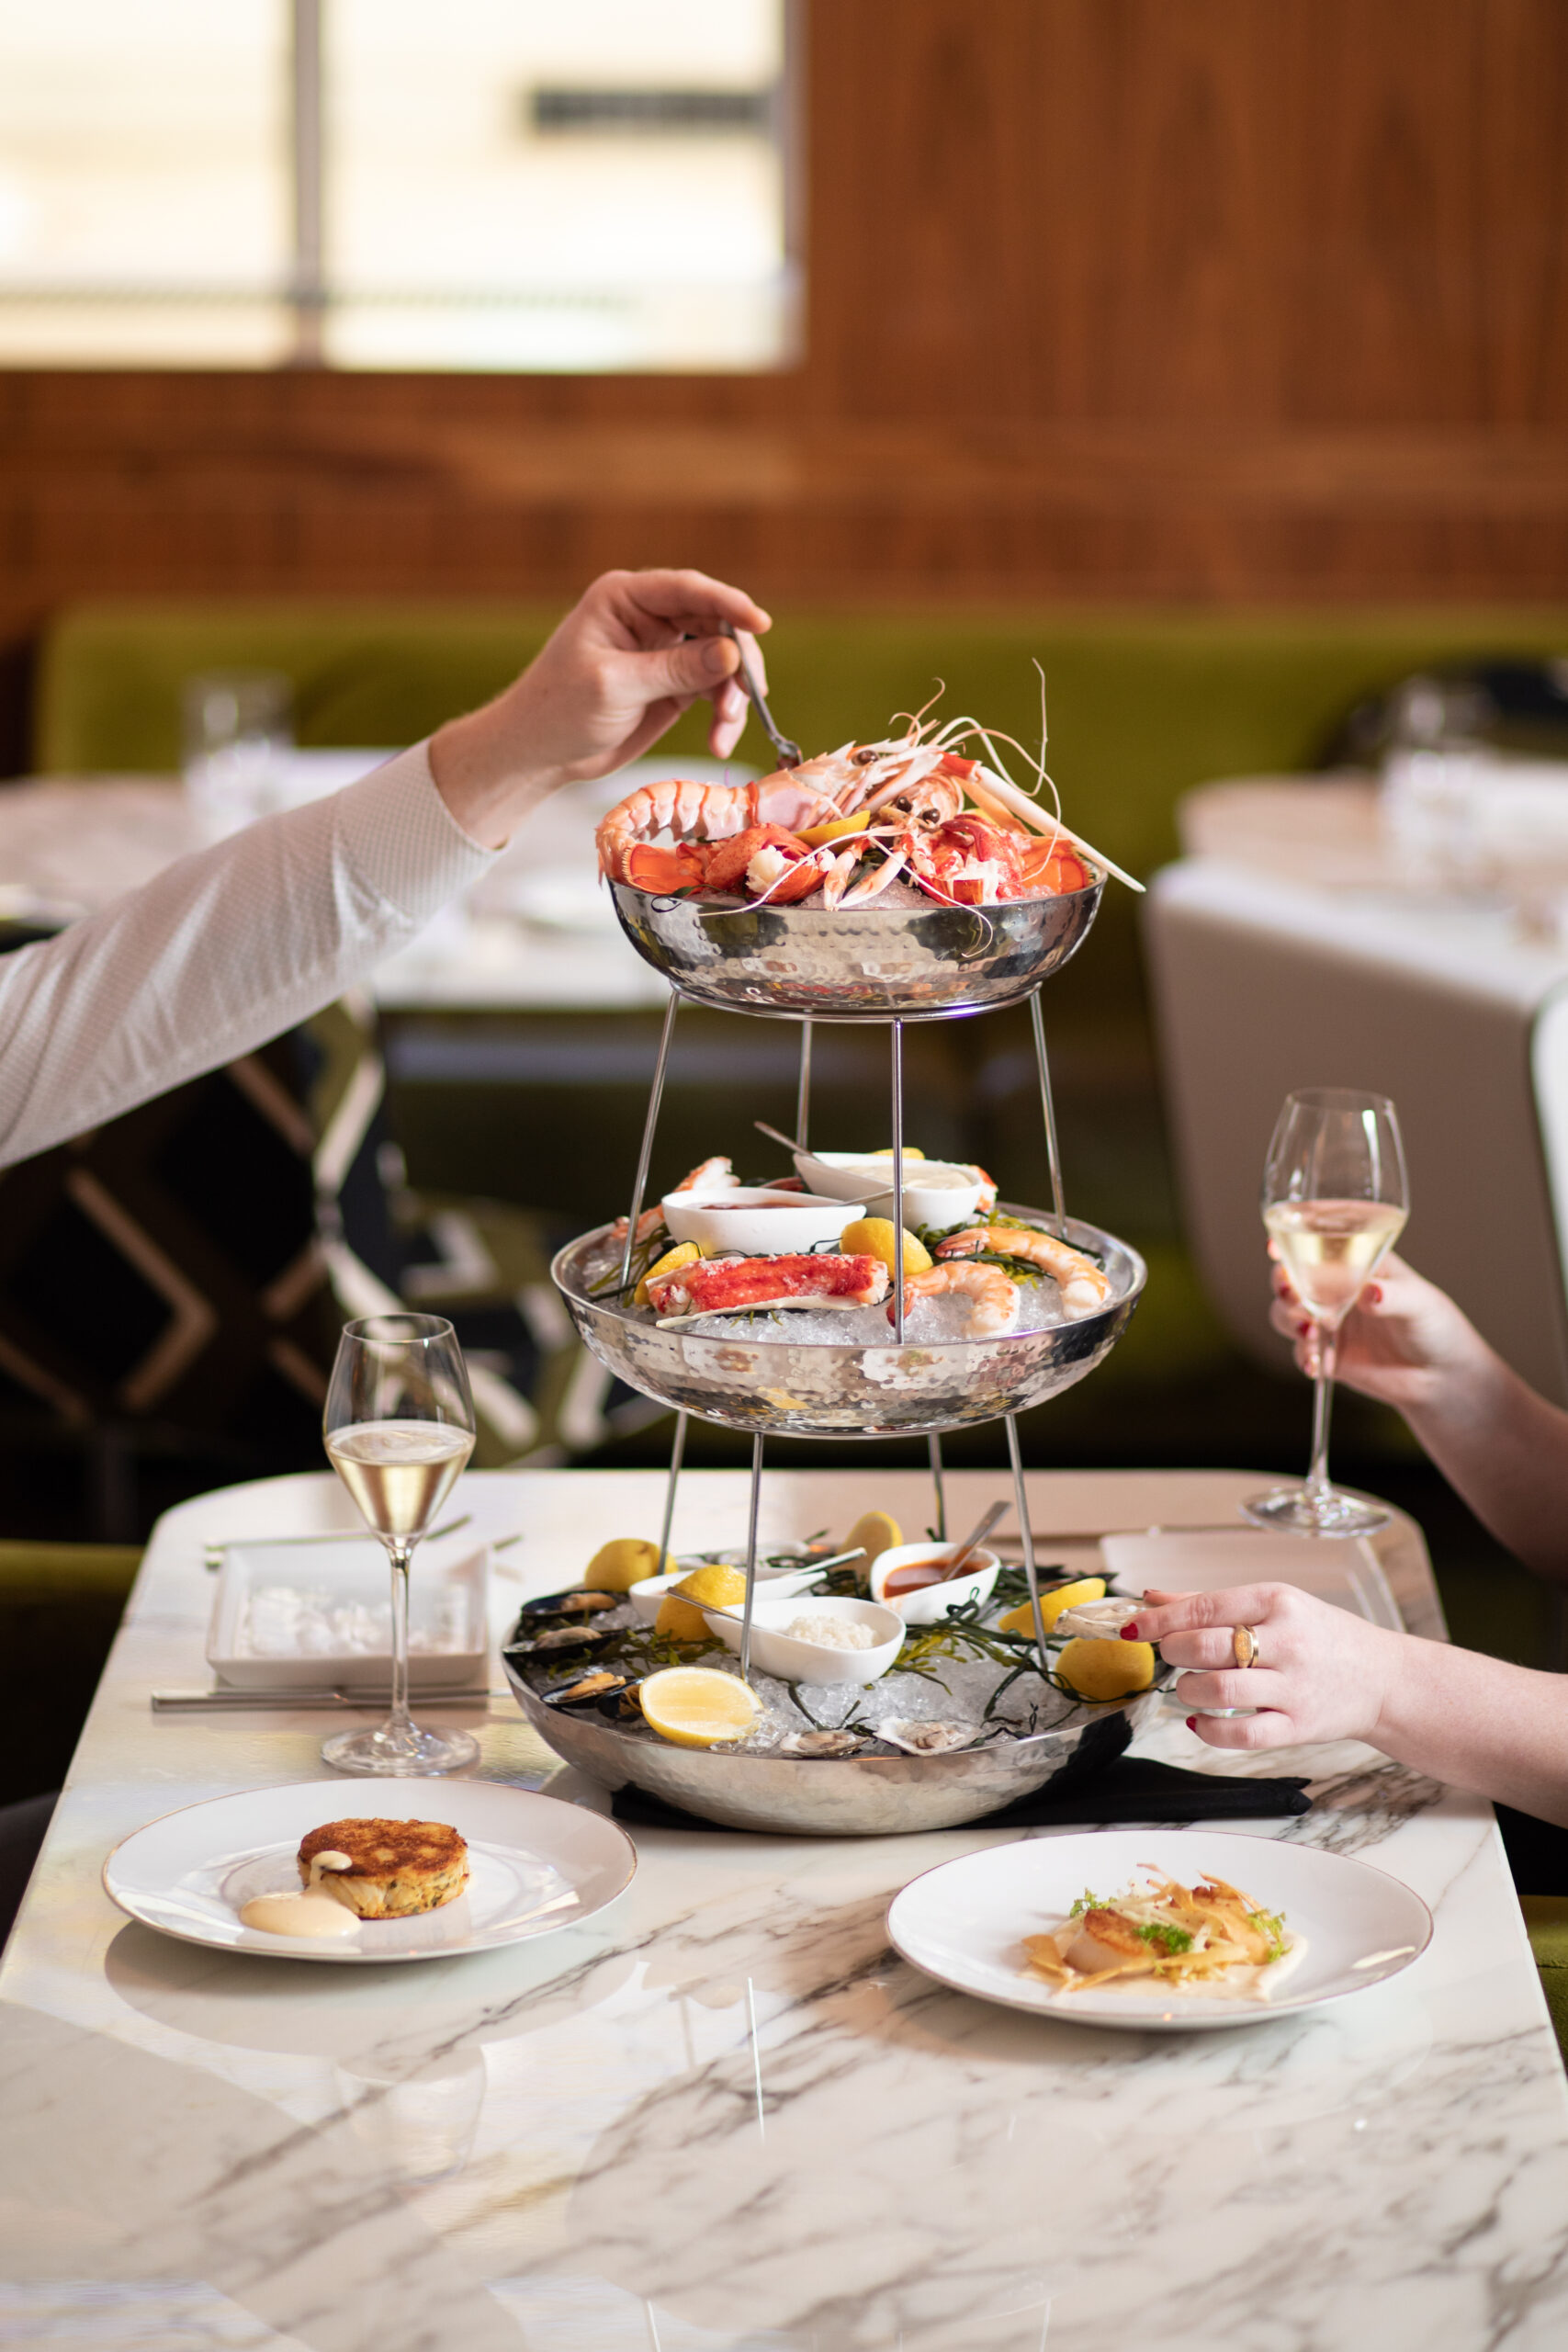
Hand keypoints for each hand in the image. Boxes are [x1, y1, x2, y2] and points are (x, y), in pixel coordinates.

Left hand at [431, 567, 772, 846]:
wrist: (540, 753)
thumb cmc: (559, 709)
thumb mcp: (615, 686)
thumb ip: (674, 669)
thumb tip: (731, 654)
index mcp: (624, 598)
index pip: (687, 589)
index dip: (729, 603)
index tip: (760, 623)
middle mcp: (649, 617)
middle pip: (716, 623)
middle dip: (737, 660)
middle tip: (748, 695)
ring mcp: (665, 650)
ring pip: (723, 659)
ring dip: (734, 694)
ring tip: (725, 730)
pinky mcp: (675, 684)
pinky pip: (716, 691)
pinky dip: (725, 715)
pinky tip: (719, 740)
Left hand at [1128, 1582, 1402, 1751]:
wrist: (1382, 1678)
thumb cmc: (1321, 1636)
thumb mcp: (1274, 1605)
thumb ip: (1211, 1603)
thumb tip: (1152, 1599)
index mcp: (1278, 1601)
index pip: (1205, 1607)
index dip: (1160, 1621)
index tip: (1133, 1629)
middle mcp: (1288, 1642)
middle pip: (1206, 1647)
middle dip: (1173, 1653)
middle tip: (1171, 1657)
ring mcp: (1294, 1687)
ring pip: (1219, 1691)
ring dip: (1188, 1691)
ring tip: (1189, 1687)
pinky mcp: (1298, 1727)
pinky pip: (1241, 1735)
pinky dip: (1208, 1731)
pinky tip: (1198, 1722)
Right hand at [1268, 1248, 1485, 1413]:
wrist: (1442, 1376)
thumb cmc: (1435, 1324)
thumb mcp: (1420, 1303)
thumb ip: (1392, 1296)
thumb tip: (1369, 1293)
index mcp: (1355, 1264)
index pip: (1316, 1247)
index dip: (1289, 1244)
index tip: (1274, 1247)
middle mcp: (1335, 1291)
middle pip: (1290, 1279)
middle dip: (1282, 1284)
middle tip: (1290, 1291)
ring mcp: (1329, 1323)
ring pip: (1286, 1315)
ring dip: (1288, 1319)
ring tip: (1308, 1329)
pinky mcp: (1328, 1355)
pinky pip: (1302, 1353)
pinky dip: (1304, 1357)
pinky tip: (1317, 1364)